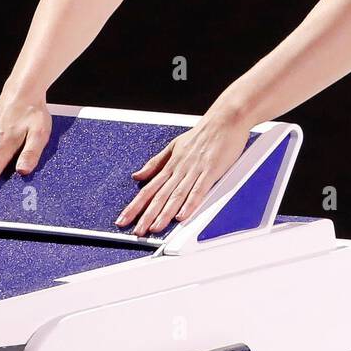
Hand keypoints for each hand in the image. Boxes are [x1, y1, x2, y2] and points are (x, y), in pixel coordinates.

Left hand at [116, 110, 250, 236]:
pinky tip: (182, 216)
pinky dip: (190, 204)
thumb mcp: (174, 146)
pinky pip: (199, 190)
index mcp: (171, 164)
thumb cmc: (203, 133)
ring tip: (154, 229)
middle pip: (159, 196)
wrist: (225, 119)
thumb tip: (138, 175)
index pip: (149, 189)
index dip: (135, 205)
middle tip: (136, 231)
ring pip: (176, 195)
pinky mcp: (211, 170)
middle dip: (146, 215)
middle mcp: (179, 169)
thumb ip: (156, 163)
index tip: (124, 219)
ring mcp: (195, 170)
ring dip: (164, 213)